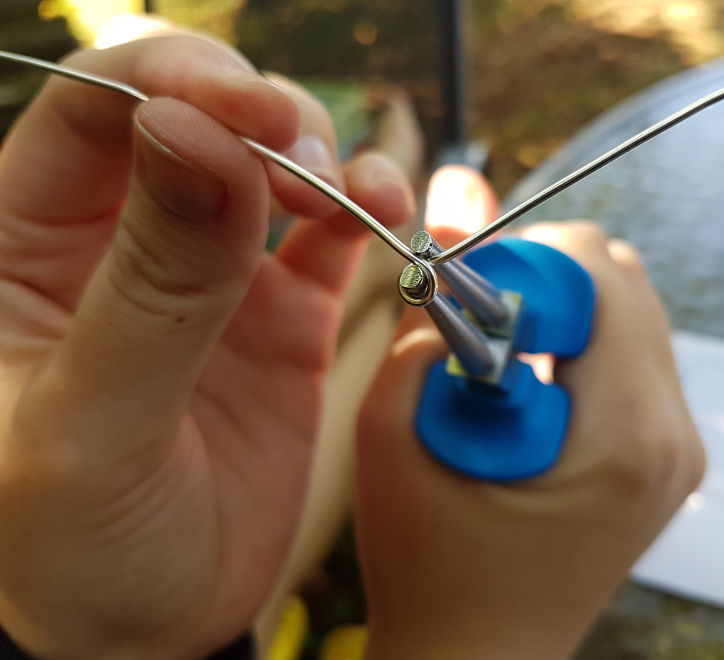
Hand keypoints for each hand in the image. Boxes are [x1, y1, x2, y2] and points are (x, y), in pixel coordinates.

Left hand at [0, 34, 412, 658]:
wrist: (143, 626)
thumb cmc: (69, 546)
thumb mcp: (92, 425)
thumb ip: (152, 286)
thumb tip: (195, 132)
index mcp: (27, 245)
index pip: (98, 113)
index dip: (179, 85)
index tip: (252, 111)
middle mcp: (126, 243)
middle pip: (204, 122)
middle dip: (268, 124)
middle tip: (312, 170)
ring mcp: (215, 278)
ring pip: (277, 172)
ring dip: (330, 162)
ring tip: (365, 196)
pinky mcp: (283, 320)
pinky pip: (334, 243)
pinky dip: (371, 219)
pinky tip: (392, 219)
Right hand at [355, 170, 703, 659]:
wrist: (477, 656)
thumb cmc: (431, 568)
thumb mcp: (395, 438)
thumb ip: (423, 324)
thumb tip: (455, 213)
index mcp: (625, 435)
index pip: (596, 270)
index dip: (518, 264)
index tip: (466, 302)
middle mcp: (673, 435)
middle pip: (622, 279)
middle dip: (539, 282)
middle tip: (476, 330)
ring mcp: (678, 446)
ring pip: (627, 308)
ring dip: (554, 314)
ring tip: (496, 369)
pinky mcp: (663, 452)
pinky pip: (628, 352)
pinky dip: (572, 346)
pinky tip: (526, 391)